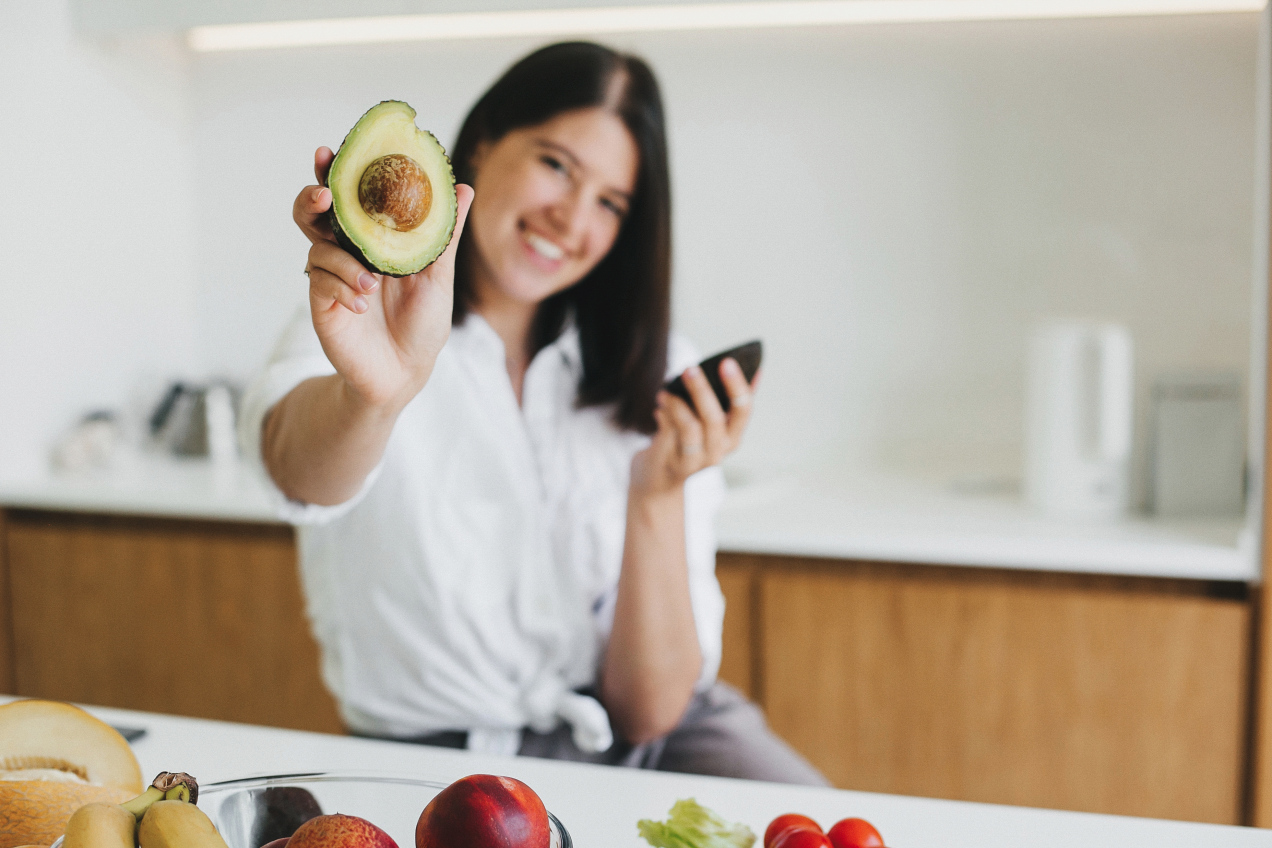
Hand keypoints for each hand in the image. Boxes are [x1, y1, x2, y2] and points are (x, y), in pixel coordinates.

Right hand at [298, 147, 474, 411]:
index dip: (337, 171)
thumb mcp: (438, 275)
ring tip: (369, 278)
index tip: (330, 150)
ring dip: (341, 256)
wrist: (405, 372)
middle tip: (324, 194)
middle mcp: (348, 250)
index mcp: (374, 237)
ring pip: (314, 243)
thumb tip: (464, 187)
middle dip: (314, 195)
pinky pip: (321, 279)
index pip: (352, 196)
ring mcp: (331, 274)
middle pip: (316, 211)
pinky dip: (344, 287)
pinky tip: (363, 304)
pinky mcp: (322, 299)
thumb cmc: (423, 324)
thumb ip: (444, 232)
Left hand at [630, 358, 758, 498]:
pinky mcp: (670, 464)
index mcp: (732, 438)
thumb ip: (728, 401)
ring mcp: (694, 461)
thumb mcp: (712, 426)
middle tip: (689, 369)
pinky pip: (667, 434)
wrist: (660, 482)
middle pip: (714, 419)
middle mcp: (717, 452)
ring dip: (676, 404)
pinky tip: (659, 406)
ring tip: (665, 392)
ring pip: (690, 428)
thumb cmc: (688, 445)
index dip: (737, 386)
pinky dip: (664, 415)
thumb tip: (754, 370)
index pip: (743, 411)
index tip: (726, 362)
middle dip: (701, 390)